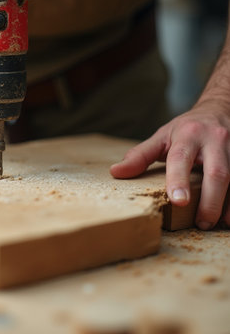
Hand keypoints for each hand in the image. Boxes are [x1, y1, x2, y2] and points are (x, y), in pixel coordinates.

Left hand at [110, 100, 229, 229]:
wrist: (219, 108)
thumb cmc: (186, 128)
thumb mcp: (161, 137)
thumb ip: (139, 156)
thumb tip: (115, 172)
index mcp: (188, 136)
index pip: (180, 158)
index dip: (178, 180)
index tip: (178, 201)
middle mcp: (214, 140)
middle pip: (217, 172)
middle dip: (211, 200)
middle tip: (201, 223)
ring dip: (229, 204)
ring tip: (218, 224)